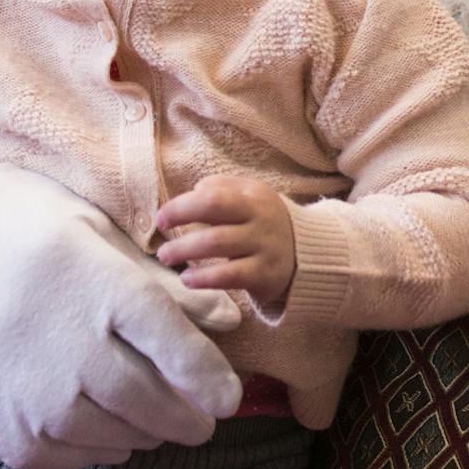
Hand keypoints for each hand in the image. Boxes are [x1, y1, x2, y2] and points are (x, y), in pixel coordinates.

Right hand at [0, 152, 245, 468]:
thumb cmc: (28, 238)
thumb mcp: (98, 240)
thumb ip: (164, 289)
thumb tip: (230, 319)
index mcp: (101, 289)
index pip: (176, 347)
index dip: (209, 379)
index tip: (229, 399)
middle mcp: (71, 349)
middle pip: (153, 402)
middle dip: (187, 417)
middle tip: (200, 421)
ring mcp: (34, 396)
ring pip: (118, 436)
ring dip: (145, 433)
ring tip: (149, 420)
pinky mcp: (4, 431)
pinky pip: (72, 457)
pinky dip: (97, 447)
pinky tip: (99, 425)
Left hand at [156, 176, 297, 303]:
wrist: (307, 254)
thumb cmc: (264, 223)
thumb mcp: (250, 197)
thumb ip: (222, 188)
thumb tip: (194, 191)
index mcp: (253, 196)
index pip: (211, 197)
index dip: (181, 207)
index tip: (161, 219)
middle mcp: (260, 218)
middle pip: (213, 218)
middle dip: (180, 230)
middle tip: (160, 247)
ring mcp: (264, 246)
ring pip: (217, 244)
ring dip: (185, 252)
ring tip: (167, 259)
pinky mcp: (265, 274)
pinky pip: (230, 276)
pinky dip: (204, 278)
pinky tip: (188, 280)